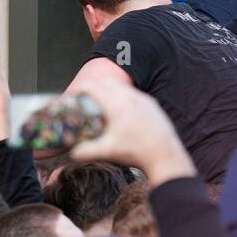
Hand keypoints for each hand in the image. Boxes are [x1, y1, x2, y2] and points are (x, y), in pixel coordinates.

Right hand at [67, 78, 194, 185]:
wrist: (165, 156)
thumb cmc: (135, 152)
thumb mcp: (108, 151)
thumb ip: (87, 151)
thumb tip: (71, 153)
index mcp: (117, 104)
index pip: (93, 86)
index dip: (80, 88)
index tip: (73, 95)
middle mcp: (130, 96)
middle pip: (106, 81)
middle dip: (94, 86)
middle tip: (86, 98)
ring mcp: (143, 99)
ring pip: (121, 86)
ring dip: (109, 90)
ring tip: (102, 104)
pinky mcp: (152, 104)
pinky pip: (133, 93)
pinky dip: (122, 96)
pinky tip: (121, 111)